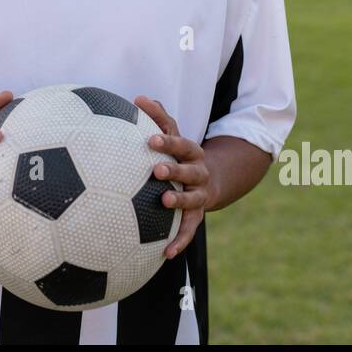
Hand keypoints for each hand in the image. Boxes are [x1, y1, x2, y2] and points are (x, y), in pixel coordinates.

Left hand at [135, 96, 214, 260]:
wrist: (213, 181)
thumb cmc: (181, 155)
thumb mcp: (175, 135)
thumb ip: (159, 117)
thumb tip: (138, 97)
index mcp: (191, 152)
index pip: (180, 144)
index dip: (167, 141)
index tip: (150, 139)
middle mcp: (199, 173)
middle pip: (189, 170)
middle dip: (174, 170)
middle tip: (156, 170)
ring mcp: (200, 195)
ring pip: (192, 199)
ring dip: (179, 201)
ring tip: (164, 202)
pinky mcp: (197, 216)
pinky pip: (189, 230)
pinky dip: (180, 242)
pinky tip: (166, 254)